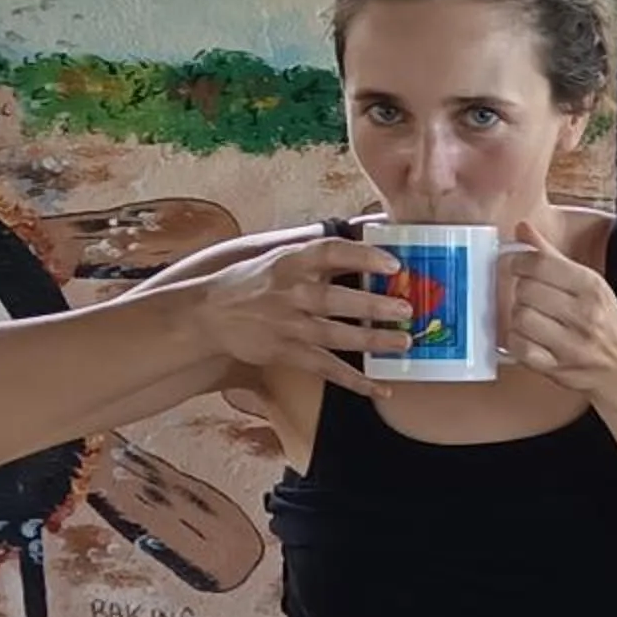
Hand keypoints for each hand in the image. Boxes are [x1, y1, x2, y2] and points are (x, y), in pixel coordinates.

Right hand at [188, 234, 410, 389]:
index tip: (393, 263)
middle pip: (335, 300)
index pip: (330, 252)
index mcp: (291, 261)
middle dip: (372, 306)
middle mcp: (290, 292)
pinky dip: (353, 380)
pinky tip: (379, 387)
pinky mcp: (285, 352)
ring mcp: (287, 325)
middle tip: (406, 309)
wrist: (210, 313)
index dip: (362, 256)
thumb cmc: (256, 281)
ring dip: (371, 341)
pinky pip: (325, 368)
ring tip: (403, 342)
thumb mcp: (283, 256)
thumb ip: (324, 251)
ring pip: (334, 335)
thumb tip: (371, 228)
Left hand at [501, 221, 616, 398]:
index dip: (518, 261)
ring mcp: (572, 344)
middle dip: (520, 290)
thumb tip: (523, 227)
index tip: (516, 266)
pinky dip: (516, 341)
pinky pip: (520, 347)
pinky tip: (527, 338)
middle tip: (528, 295)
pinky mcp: (559, 369)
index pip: (540, 263)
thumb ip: (553, 257)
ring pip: (520, 318)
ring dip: (518, 316)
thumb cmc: (609, 326)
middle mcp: (585, 314)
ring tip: (530, 317)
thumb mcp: (591, 286)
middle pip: (526, 290)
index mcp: (593, 287)